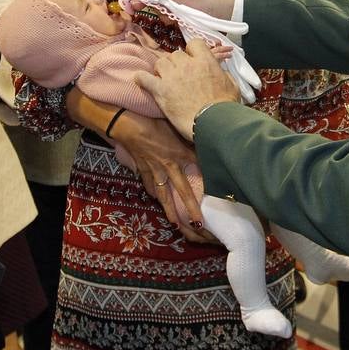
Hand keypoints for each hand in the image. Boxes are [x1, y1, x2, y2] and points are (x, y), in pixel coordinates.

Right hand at [113, 109, 216, 243]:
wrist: (129, 128)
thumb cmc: (155, 125)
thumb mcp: (176, 129)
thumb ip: (190, 140)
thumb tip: (204, 143)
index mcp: (180, 155)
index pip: (199, 170)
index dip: (209, 183)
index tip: (219, 196)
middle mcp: (169, 167)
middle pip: (182, 191)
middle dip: (190, 208)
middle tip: (198, 224)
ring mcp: (154, 171)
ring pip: (164, 195)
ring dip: (170, 210)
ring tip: (175, 223)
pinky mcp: (143, 170)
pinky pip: (149, 184)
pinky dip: (153, 192)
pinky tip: (156, 198)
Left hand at [136, 39, 239, 141]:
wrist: (214, 123)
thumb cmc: (225, 107)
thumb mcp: (231, 85)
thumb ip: (222, 73)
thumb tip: (219, 71)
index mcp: (205, 61)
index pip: (194, 43)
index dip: (192, 51)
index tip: (193, 59)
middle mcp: (187, 65)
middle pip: (176, 54)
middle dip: (177, 63)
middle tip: (180, 75)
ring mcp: (172, 77)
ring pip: (160, 62)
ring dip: (162, 70)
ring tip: (165, 79)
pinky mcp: (161, 90)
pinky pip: (144, 78)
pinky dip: (142, 79)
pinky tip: (142, 80)